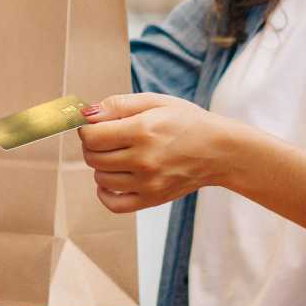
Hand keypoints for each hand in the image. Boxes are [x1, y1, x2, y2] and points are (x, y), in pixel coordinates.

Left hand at [76, 93, 266, 212]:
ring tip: (117, 155)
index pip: (92, 136)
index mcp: (143, 130)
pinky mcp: (152, 199)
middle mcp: (144, 159)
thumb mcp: (156, 102)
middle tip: (105, 138)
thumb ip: (118, 105)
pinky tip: (111, 179)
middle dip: (92, 146)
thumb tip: (86, 114)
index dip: (86, 130)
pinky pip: (113, 204)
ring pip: (100, 178)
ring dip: (101, 165)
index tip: (94, 126)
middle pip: (93, 157)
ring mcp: (148, 183)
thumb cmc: (188, 122)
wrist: (219, 151)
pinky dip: (104, 192)